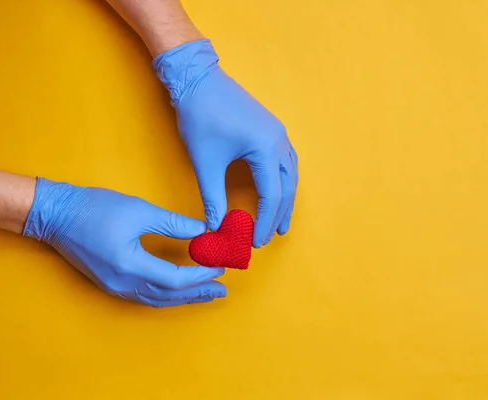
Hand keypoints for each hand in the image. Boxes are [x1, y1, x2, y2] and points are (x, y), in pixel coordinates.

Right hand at [23, 178, 225, 306]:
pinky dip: (165, 294)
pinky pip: (144, 296)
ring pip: (156, 299)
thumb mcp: (138, 210)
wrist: (55, 214)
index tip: (220, 267)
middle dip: (198, 292)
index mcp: (130, 265)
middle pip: (168, 295)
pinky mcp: (110, 283)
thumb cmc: (93, 208)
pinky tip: (177, 290)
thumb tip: (202, 231)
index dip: (200, 274)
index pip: (175, 279)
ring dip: (183, 296)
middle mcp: (122, 283)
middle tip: (221, 289)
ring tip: (206, 293)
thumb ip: (172, 223)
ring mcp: (114, 286)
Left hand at [153, 39, 298, 247]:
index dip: (264, 222)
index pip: (272, 196)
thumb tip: (215, 226)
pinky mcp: (271, 128)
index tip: (256, 241)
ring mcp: (278, 133)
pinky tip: (277, 189)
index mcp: (266, 149)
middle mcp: (279, 141)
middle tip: (270, 237)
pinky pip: (286, 160)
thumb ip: (213, 197)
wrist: (197, 79)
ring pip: (290, 174)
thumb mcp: (205, 162)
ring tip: (279, 220)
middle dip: (279, 214)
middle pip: (287, 187)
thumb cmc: (200, 116)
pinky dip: (283, 181)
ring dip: (286, 199)